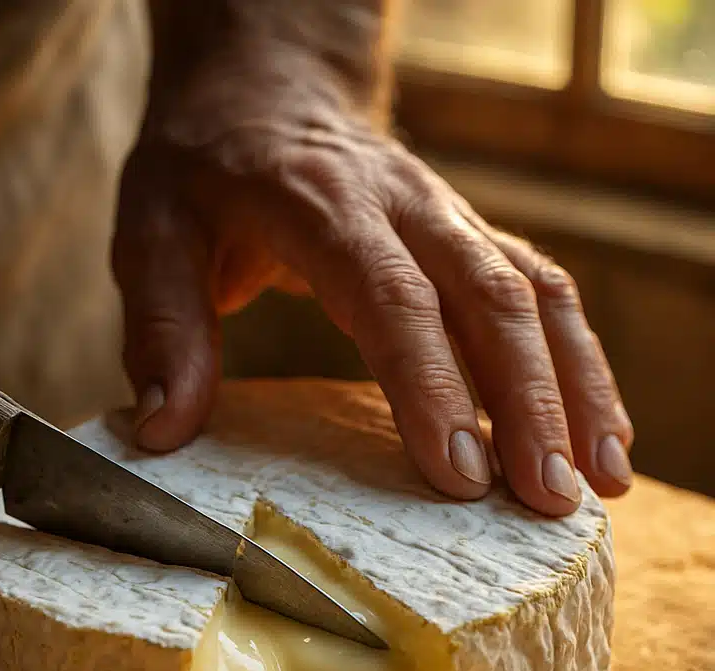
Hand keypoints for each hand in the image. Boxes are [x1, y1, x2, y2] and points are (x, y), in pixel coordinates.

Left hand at [112, 2, 633, 515]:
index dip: (430, 384)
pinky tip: (595, 428)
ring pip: (536, 295)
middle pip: (489, 298)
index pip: (391, 297)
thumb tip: (164, 430)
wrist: (263, 91)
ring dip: (576, 387)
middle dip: (529, 403)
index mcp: (321, 205)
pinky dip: (576, 361)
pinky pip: (542, 292)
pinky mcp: (468, 238)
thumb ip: (161, 327)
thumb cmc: (203, 170)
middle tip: (548, 499)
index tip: (458, 473)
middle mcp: (404, 206)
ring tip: (600, 482)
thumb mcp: (150, 233)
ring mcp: (447, 218)